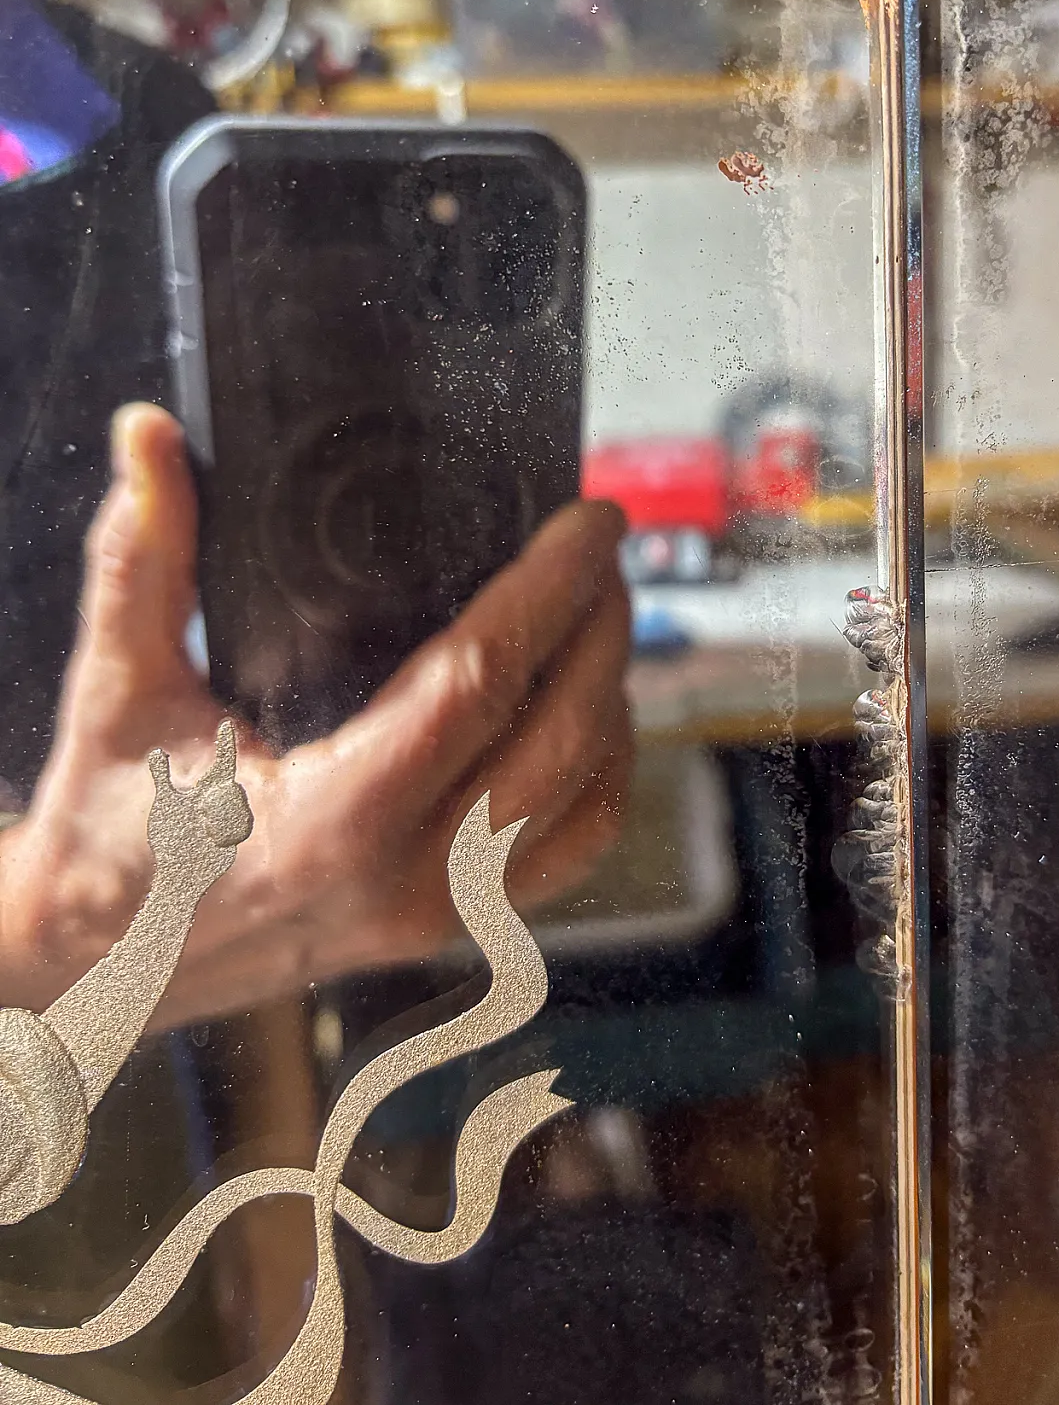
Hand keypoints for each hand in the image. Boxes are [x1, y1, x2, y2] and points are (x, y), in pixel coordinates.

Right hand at [0, 405, 630, 1025]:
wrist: (98, 968)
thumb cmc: (105, 834)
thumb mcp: (115, 692)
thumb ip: (140, 560)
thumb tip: (147, 436)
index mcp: (330, 820)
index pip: (481, 684)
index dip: (550, 591)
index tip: (591, 523)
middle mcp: (405, 879)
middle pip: (563, 738)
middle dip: (601, 630)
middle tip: (604, 551)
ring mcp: (436, 915)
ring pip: (585, 803)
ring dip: (612, 701)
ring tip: (598, 616)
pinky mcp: (446, 927)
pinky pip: (566, 852)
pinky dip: (598, 776)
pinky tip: (584, 713)